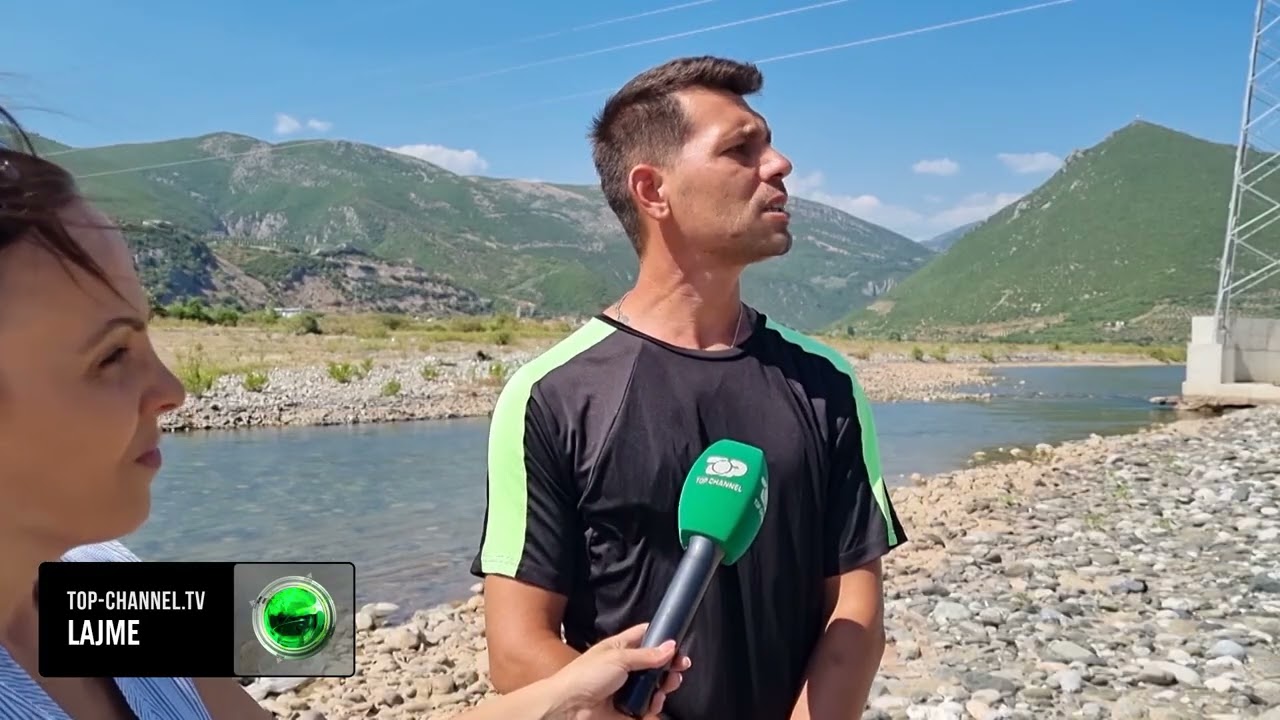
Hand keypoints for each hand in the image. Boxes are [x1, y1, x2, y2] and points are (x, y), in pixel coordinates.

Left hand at [544, 623, 691, 719]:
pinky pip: (647, 706)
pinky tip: (654, 703)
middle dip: (670, 665)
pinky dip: (654, 705)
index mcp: (619, 648)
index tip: (678, 643)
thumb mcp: (618, 658)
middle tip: (681, 668)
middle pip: (655, 663)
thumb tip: (671, 646)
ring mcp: (627, 689)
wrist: (569, 708)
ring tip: (667, 687)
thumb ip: (646, 654)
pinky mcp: (627, 709)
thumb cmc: (587, 676)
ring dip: (664, 686)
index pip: (645, 636)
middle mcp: (625, 667)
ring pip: (654, 686)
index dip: (662, 637)